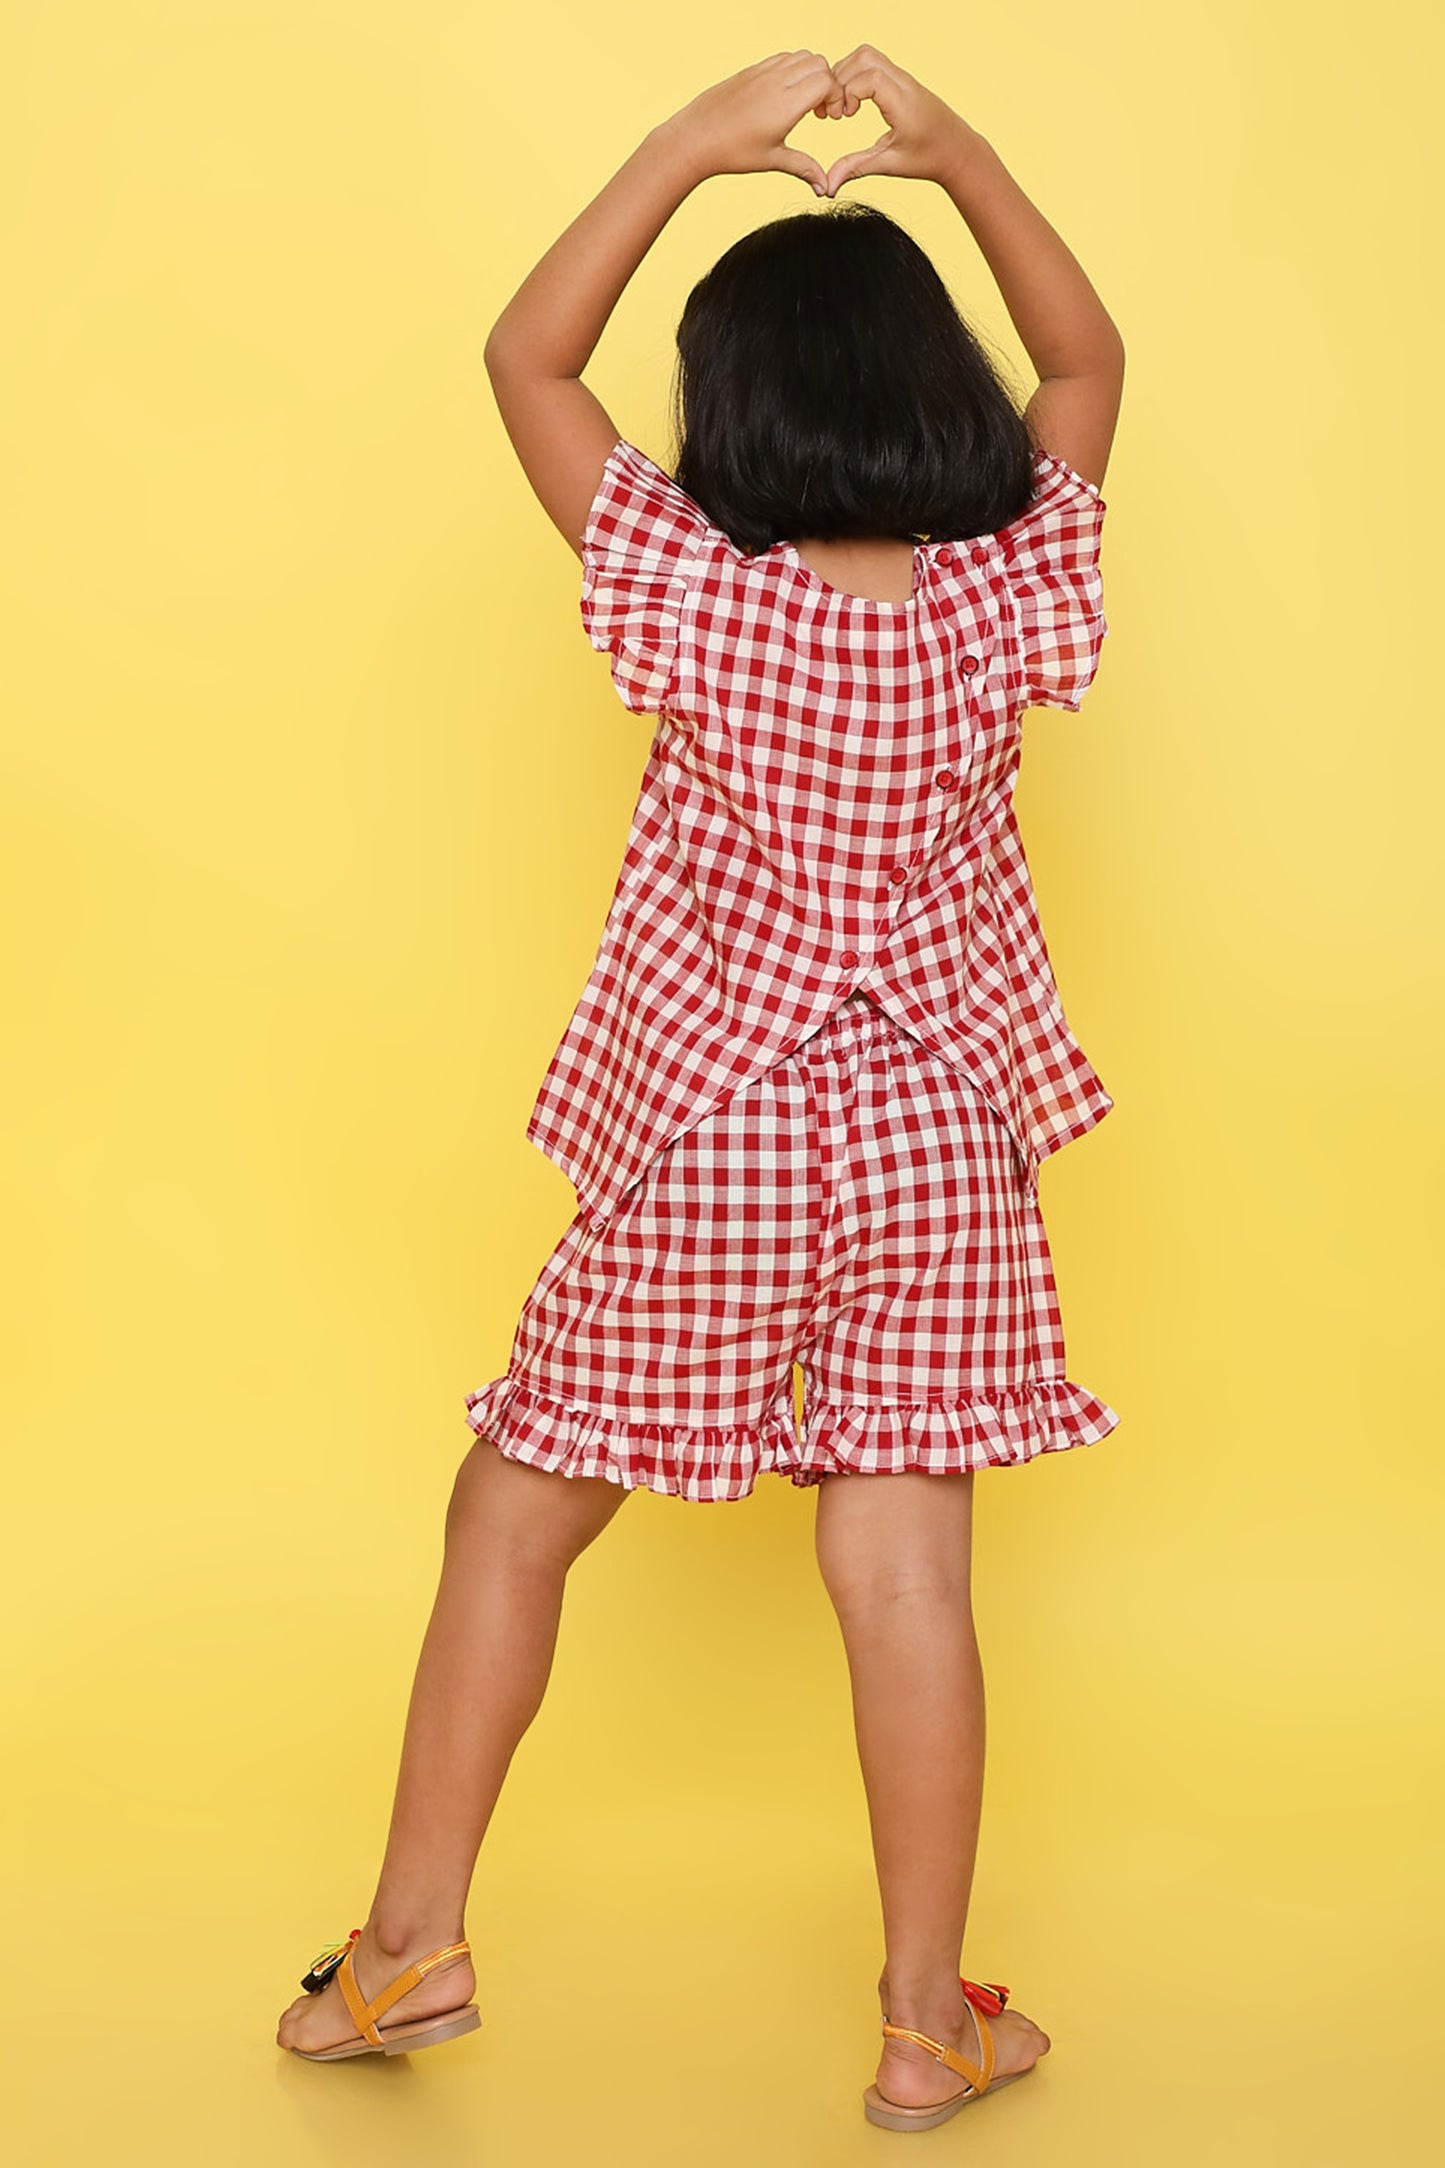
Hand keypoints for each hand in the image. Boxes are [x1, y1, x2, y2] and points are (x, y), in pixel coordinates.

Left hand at [666, 51, 843, 192]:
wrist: (695, 137)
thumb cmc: (732, 152)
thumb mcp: (772, 160)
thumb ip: (804, 168)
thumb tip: (825, 188)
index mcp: (785, 104)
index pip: (826, 80)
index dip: (836, 96)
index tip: (829, 117)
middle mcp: (776, 82)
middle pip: (819, 62)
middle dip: (828, 82)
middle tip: (820, 110)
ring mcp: (763, 72)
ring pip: (801, 55)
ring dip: (811, 73)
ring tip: (804, 101)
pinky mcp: (751, 70)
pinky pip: (782, 58)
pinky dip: (793, 70)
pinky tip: (786, 95)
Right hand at [814, 46, 980, 195]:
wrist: (956, 149)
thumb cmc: (927, 158)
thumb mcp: (890, 165)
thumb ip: (856, 168)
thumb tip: (827, 186)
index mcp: (903, 104)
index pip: (870, 76)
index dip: (848, 91)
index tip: (844, 117)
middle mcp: (904, 84)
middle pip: (865, 56)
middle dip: (841, 78)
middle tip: (837, 110)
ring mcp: (903, 78)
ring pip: (867, 54)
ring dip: (846, 74)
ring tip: (843, 106)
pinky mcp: (901, 79)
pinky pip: (873, 62)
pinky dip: (855, 75)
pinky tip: (853, 103)